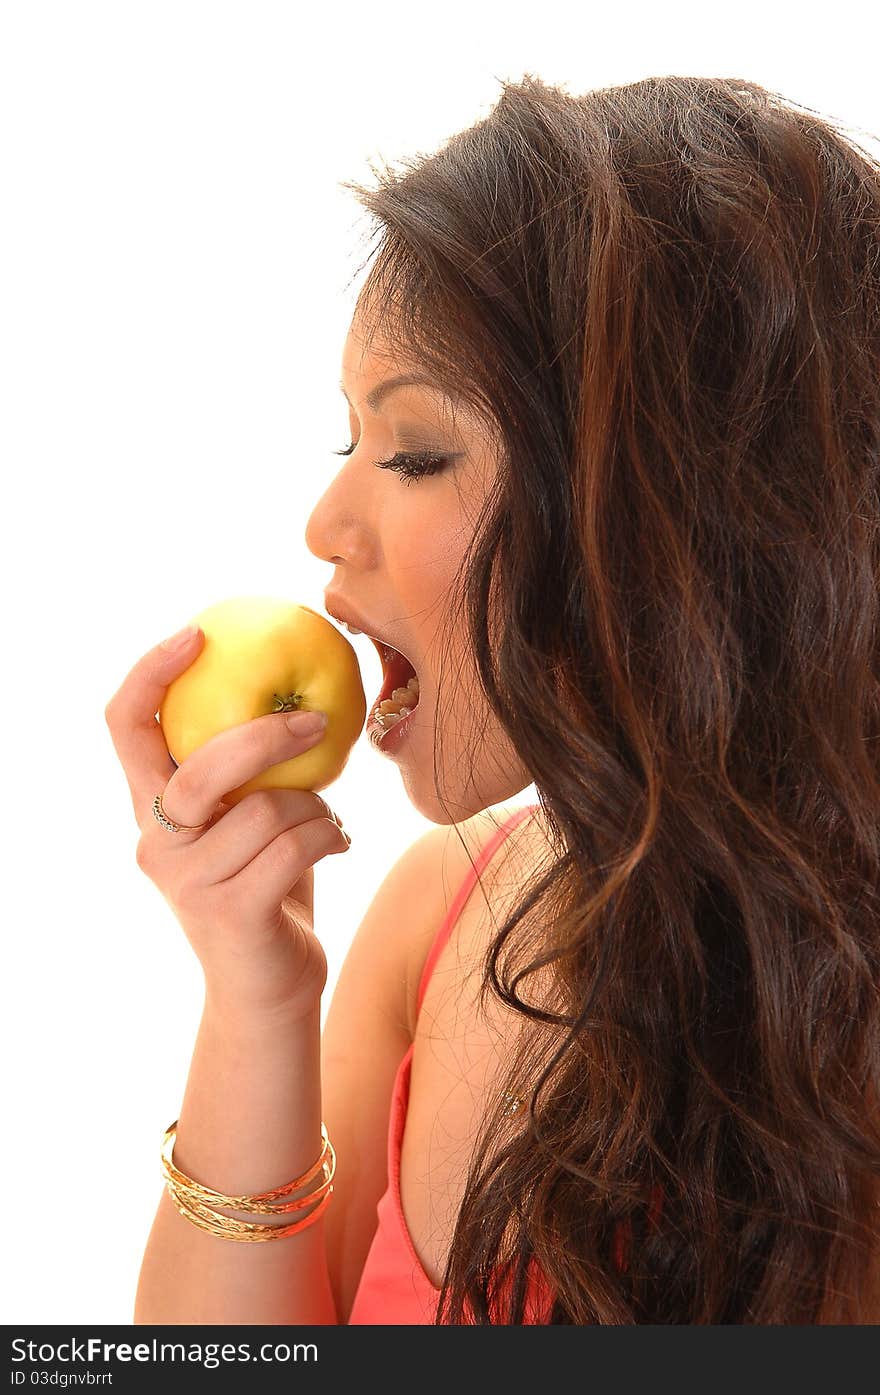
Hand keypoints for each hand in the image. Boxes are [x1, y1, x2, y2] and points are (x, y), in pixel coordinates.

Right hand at [104, 625, 350, 1020]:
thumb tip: (296, 690)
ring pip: (267, 810)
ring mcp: (187, 883)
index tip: (198, 634)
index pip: (125, 727)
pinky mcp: (229, 914)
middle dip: (267, 736)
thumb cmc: (266, 890)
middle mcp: (156, 843)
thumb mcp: (248, 822)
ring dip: (317, 808)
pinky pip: (294, 848)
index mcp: (153, 809)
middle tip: (318, 721)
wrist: (268, 991)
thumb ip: (249, 773)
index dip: (151, 673)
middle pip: (202, 766)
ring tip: (328, 822)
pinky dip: (329, 838)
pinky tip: (338, 844)